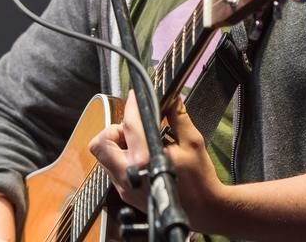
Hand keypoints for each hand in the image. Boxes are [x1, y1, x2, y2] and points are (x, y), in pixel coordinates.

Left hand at [89, 90, 224, 232]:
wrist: (204, 210)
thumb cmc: (199, 178)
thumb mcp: (192, 141)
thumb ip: (178, 117)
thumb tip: (171, 98)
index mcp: (145, 160)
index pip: (129, 124)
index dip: (131, 105)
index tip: (135, 95)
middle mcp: (129, 175)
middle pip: (101, 143)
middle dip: (113, 130)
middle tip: (132, 129)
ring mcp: (124, 188)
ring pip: (103, 157)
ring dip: (116, 144)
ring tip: (138, 142)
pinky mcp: (125, 195)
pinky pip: (111, 169)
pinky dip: (121, 157)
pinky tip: (140, 156)